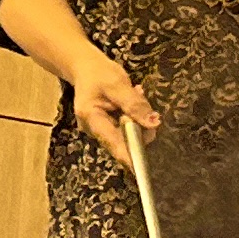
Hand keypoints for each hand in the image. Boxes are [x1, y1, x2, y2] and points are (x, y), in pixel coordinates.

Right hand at [64, 49, 158, 164]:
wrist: (85, 68)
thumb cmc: (98, 73)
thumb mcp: (117, 84)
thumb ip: (135, 104)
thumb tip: (153, 123)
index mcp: (91, 118)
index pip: (113, 143)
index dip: (130, 157)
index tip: (143, 169)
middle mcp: (94, 129)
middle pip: (123, 140)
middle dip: (139, 125)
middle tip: (140, 99)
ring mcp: (101, 130)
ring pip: (128, 134)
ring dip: (137, 118)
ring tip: (134, 94)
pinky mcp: (107, 127)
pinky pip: (126, 129)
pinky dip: (133, 116)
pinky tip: (130, 99)